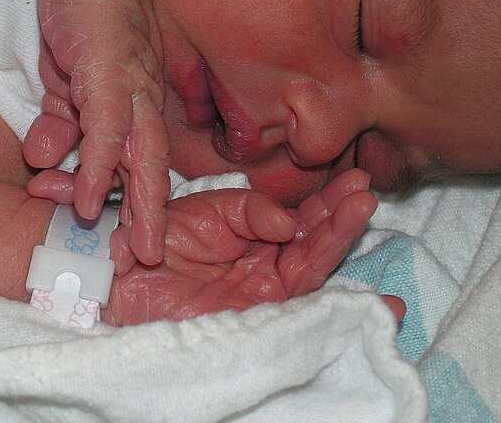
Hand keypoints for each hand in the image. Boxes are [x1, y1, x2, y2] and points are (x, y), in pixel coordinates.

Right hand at [23, 0, 170, 264]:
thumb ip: (61, 122)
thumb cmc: (85, 27)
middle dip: (150, 220)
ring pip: (140, 157)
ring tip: (124, 248)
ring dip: (134, 205)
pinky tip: (88, 198)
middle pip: (153, 171)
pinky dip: (99, 166)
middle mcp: (143, 104)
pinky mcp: (111, 74)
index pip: (146, 165)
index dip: (143, 207)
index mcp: (138, 109)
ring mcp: (132, 90)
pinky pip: (108, 129)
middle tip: (143, 262)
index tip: (134, 247)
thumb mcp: (69, 85)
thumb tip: (42, 156)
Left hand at [106, 170, 391, 325]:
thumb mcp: (206, 209)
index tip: (355, 180)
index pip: (299, 218)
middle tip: (366, 189)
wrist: (119, 278)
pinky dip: (337, 306)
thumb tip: (289, 225)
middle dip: (341, 215)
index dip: (327, 201)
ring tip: (363, 209)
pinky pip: (301, 312)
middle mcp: (265, 263)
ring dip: (339, 239)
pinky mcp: (256, 320)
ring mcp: (263, 293)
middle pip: (313, 241)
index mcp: (253, 233)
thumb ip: (249, 209)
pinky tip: (380, 304)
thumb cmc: (154, 239)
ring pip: (312, 268)